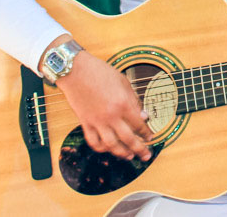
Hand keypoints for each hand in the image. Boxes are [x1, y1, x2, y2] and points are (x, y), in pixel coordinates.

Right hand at [49, 36, 152, 160]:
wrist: (76, 71)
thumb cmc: (100, 72)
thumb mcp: (124, 82)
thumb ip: (134, 101)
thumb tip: (143, 116)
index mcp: (123, 104)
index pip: (139, 124)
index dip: (146, 133)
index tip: (150, 137)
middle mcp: (111, 115)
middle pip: (128, 139)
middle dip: (140, 149)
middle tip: (146, 156)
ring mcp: (97, 121)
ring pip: (111, 145)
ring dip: (121, 153)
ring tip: (129, 156)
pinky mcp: (85, 122)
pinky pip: (93, 141)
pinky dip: (101, 148)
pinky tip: (107, 149)